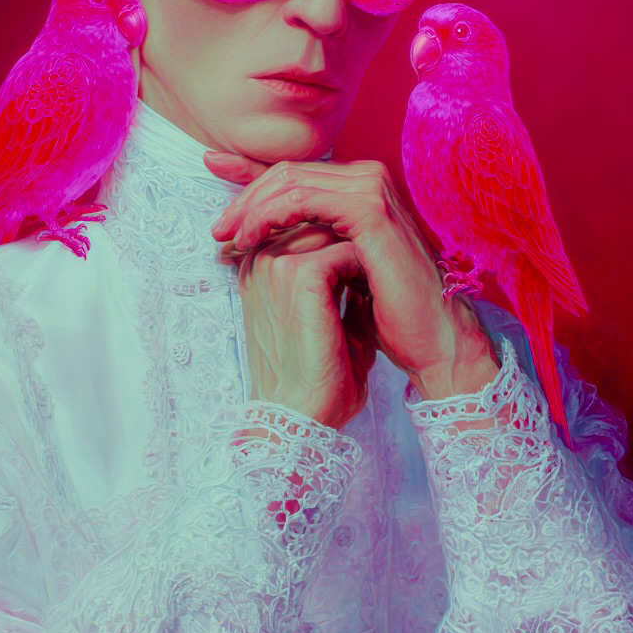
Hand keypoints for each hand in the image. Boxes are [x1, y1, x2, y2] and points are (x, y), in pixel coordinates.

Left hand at [207, 153, 497, 400]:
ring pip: (291, 181)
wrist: (430, 340)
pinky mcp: (369, 209)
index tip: (210, 167)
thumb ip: (306, 239)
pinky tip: (252, 239)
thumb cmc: (385, 309)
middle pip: (288, 172)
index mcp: (359, 187)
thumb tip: (260, 229)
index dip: (248, 170)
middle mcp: (367, 178)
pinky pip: (304, 200)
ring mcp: (371, 189)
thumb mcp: (333, 266)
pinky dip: (270, 216)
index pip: (295, 172)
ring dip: (251, 208)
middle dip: (244, 196)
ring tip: (229, 238)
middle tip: (217, 230)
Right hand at [227, 221, 376, 429]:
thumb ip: (338, 279)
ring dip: (359, 248)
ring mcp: (275, 263)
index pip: (299, 219)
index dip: (337, 233)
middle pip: (312, 214)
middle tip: (375, 270)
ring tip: (374, 283)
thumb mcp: (324, 316)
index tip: (363, 266)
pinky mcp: (299, 274)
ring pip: (331, 225)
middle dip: (350, 235)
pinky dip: (365, 268)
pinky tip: (372, 292)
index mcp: (257, 266)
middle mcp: (258, 258)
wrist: (301, 418)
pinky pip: (345, 248)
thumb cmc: (315, 375)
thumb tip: (366, 252)